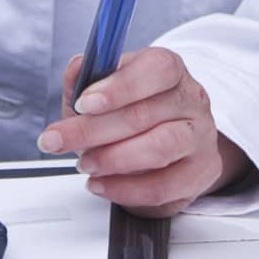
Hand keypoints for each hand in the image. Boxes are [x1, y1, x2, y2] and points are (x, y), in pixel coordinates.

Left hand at [36, 47, 251, 215]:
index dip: (118, 87)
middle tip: (59, 140)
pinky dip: (125, 190)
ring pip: (159, 148)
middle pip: (145, 113)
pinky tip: (101, 184)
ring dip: (113, 159)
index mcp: (170, 70)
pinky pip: (163, 186)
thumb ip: (87, 78)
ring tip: (85, 163)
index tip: (83, 103)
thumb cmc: (136, 111)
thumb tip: (77, 69)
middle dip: (93, 130)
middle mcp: (190, 100)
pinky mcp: (199, 173)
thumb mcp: (106, 88)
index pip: (155, 69)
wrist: (176, 145)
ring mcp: (199, 137)